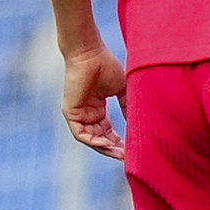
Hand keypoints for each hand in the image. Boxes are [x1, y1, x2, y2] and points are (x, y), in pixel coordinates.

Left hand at [62, 43, 128, 158]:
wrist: (90, 53)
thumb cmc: (105, 65)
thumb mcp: (122, 90)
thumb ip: (128, 106)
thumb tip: (139, 122)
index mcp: (97, 109)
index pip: (108, 132)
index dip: (120, 142)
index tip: (134, 149)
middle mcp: (87, 114)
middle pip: (101, 139)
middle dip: (114, 149)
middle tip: (129, 157)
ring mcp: (78, 114)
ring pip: (92, 139)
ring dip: (106, 148)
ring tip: (121, 154)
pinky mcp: (70, 113)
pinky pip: (82, 134)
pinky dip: (94, 141)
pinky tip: (107, 145)